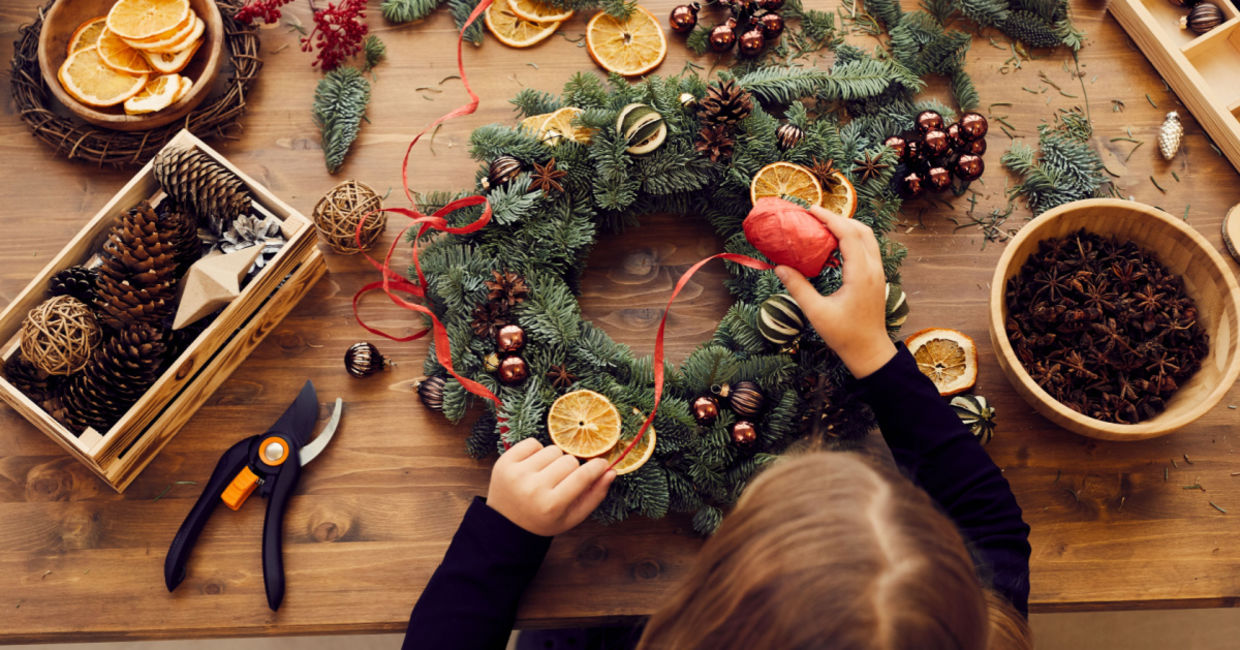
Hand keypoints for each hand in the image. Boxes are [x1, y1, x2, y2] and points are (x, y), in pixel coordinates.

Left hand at [486, 438, 616, 536]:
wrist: (506, 523)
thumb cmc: (544, 519)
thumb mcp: (572, 516)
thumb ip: (595, 495)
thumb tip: (611, 471)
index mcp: (552, 505)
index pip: (583, 476)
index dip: (596, 467)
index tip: (602, 464)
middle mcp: (533, 488)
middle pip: (569, 460)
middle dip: (571, 468)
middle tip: (562, 481)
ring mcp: (517, 474)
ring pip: (552, 450)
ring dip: (554, 460)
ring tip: (545, 475)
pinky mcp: (504, 462)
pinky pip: (532, 443)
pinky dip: (537, 451)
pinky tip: (533, 467)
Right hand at [774, 205, 896, 378]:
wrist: (869, 351)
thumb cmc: (843, 335)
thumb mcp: (816, 312)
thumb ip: (798, 287)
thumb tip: (779, 267)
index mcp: (861, 274)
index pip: (849, 235)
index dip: (831, 219)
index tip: (812, 210)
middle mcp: (874, 269)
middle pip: (862, 230)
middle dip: (839, 218)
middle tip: (815, 215)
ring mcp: (878, 272)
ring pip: (868, 238)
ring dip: (848, 227)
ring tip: (824, 226)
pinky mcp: (877, 278)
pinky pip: (868, 249)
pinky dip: (853, 239)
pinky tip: (834, 245)